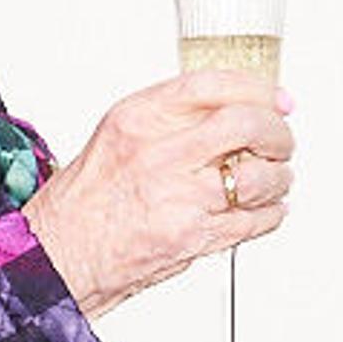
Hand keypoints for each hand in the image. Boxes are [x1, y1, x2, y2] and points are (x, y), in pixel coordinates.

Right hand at [29, 73, 294, 309]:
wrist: (61, 255)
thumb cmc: (86, 200)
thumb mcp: (118, 136)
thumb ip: (171, 117)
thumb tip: (232, 106)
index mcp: (138, 120)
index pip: (213, 86)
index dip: (257, 88)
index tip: (277, 98)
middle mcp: (159, 155)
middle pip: (247, 125)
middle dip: (278, 132)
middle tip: (281, 139)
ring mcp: (179, 199)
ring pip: (260, 177)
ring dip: (279, 177)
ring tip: (274, 177)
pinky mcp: (194, 238)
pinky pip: (254, 221)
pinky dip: (271, 213)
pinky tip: (265, 209)